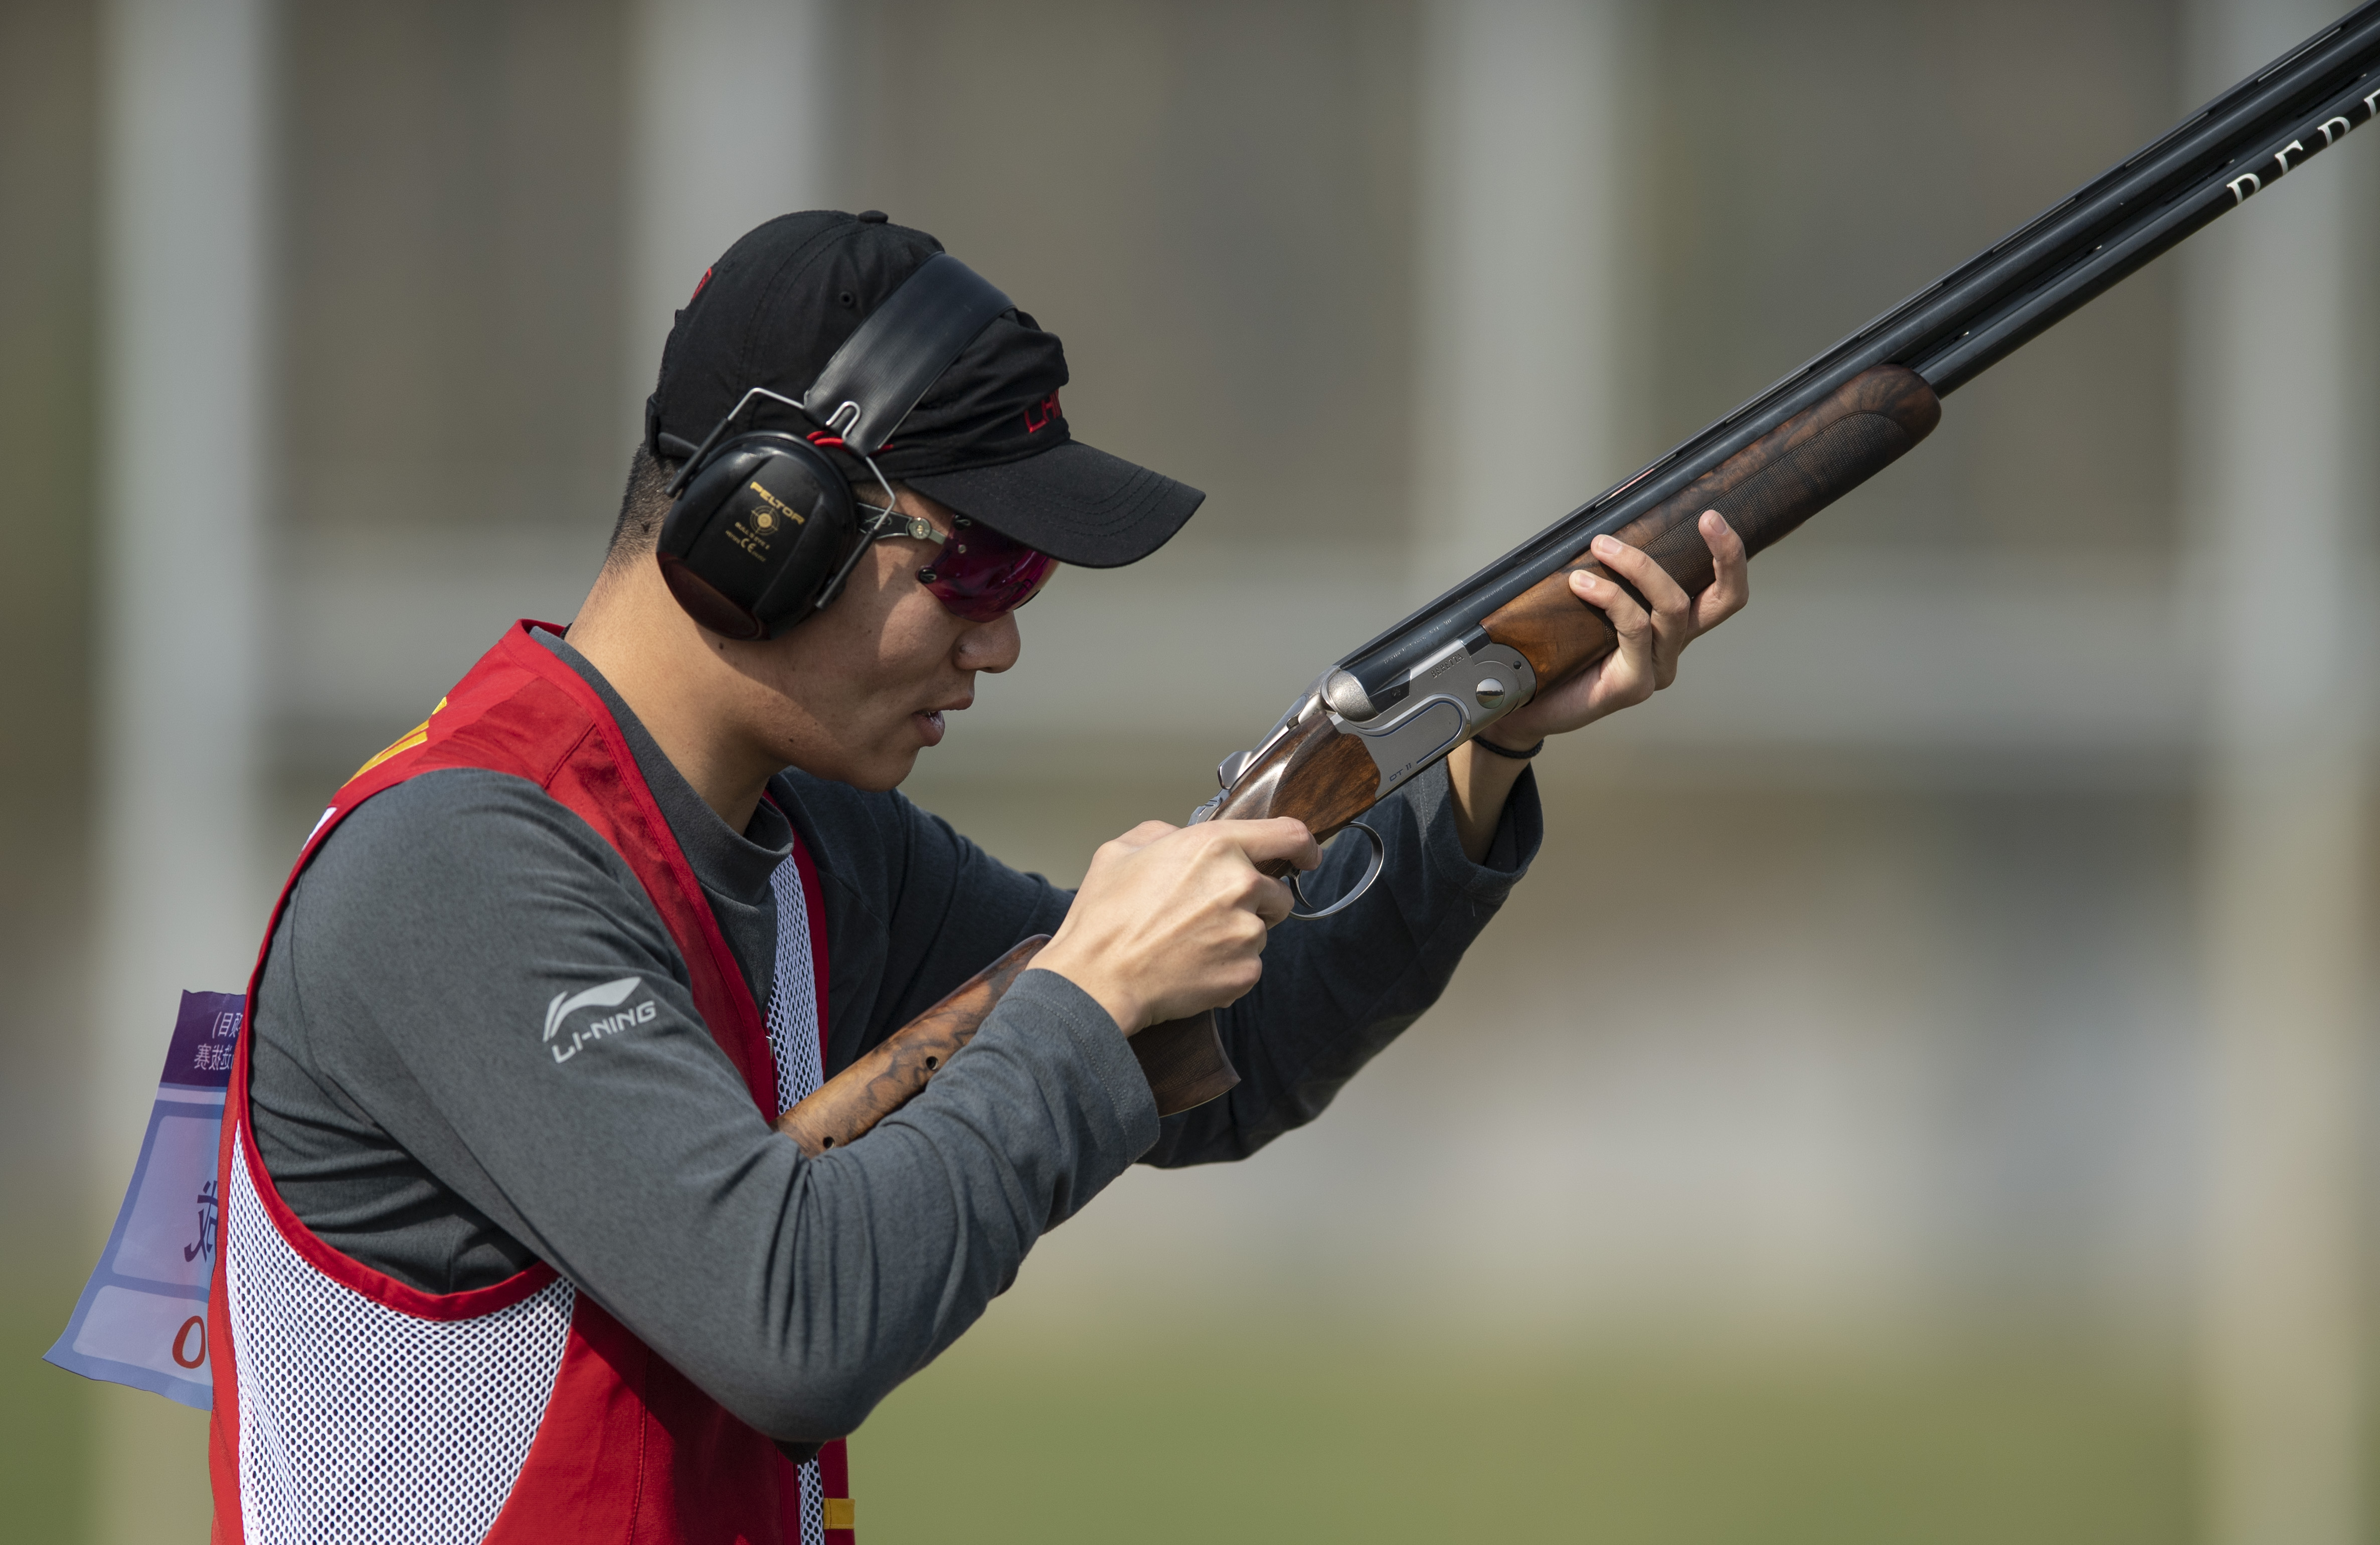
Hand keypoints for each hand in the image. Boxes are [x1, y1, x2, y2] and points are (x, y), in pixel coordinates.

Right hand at [1035, 818, 1319, 1034]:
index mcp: (1215, 846)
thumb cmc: (1104, 916)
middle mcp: (1241, 884)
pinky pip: (1249, 965)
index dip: (1304, 846)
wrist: (1097, 980)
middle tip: (1209, 915)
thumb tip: (1183, 839)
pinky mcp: (1245, 972)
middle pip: (1277, 892)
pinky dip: (1228, 967)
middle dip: (1254, 901)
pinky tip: (1192, 966)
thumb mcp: (1122, 850)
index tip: (1306, 856)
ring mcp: (1247, 931)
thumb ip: (1165, 834)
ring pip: (1261, 930)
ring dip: (1237, 935)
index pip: (1289, 835)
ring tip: (1190, 943)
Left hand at [1482, 509, 1748, 746]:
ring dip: (1639, 566)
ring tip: (1599, 545)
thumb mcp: (1589, 602)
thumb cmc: (1557, 650)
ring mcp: (1657, 669)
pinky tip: (1580, 583)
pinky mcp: (1634, 685)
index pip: (1721, 592)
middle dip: (1725, 556)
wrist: (1524, 702)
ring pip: (1673, 607)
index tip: (1712, 516)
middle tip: (1706, 518)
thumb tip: (1605, 526)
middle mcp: (1673, 648)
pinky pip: (1635, 628)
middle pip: (1722, 602)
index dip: (1730, 556)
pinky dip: (1611, 597)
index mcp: (1672, 627)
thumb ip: (1608, 574)